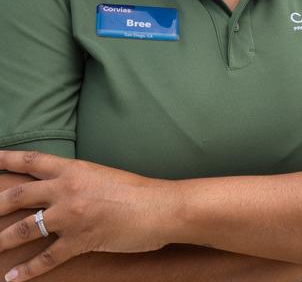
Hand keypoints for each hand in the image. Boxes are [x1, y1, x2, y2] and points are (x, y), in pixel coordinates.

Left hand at [0, 151, 176, 280]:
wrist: (159, 206)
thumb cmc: (136, 190)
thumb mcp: (101, 175)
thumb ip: (78, 180)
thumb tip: (59, 189)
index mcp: (74, 169)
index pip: (33, 161)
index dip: (8, 159)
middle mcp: (67, 190)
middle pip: (19, 195)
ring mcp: (71, 216)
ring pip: (24, 229)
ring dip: (3, 240)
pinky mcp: (79, 241)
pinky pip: (46, 258)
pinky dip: (26, 271)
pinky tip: (12, 279)